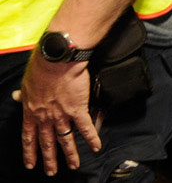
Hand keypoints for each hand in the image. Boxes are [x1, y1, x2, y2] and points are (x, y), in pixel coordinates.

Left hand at [16, 55, 100, 173]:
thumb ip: (23, 94)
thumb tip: (15, 97)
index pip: (29, 137)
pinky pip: (85, 127)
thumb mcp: (26, 83)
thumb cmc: (41, 67)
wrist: (57, 60)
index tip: (31, 164)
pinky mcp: (78, 108)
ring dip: (70, 154)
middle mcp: (45, 117)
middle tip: (50, 172)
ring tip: (73, 165)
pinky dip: (91, 138)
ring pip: (65, 139)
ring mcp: (62, 114)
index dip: (30, 152)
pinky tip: (96, 147)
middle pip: (47, 143)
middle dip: (49, 159)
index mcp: (31, 112)